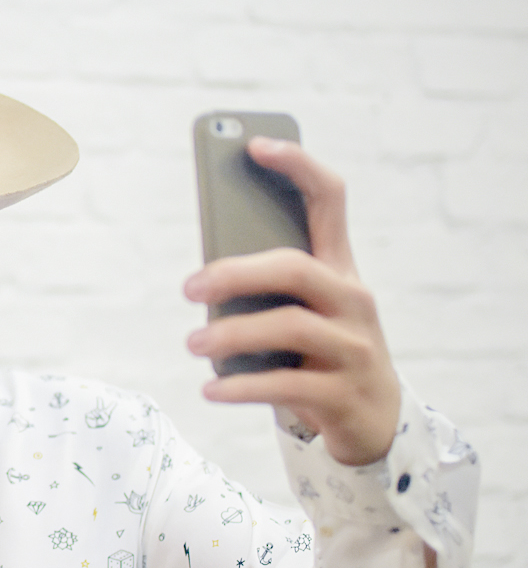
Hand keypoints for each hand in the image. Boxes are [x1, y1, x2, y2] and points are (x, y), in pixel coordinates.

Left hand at [184, 137, 400, 465]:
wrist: (376, 421)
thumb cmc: (319, 354)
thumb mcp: (301, 313)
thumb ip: (265, 291)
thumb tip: (203, 286)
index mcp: (339, 268)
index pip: (329, 200)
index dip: (297, 166)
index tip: (256, 146)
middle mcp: (353, 300)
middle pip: (296, 268)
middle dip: (237, 273)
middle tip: (190, 288)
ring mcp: (354, 348)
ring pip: (291, 327)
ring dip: (233, 334)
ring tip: (193, 343)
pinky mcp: (344, 394)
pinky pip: (287, 385)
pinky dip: (242, 386)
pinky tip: (211, 388)